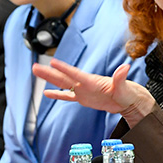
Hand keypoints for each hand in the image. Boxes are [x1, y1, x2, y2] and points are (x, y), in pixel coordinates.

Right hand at [33, 59, 155, 126]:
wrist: (127, 99)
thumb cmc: (127, 93)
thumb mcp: (124, 88)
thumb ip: (121, 77)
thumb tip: (125, 67)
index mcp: (92, 81)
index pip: (76, 74)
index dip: (64, 68)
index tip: (52, 62)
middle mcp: (84, 84)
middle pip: (64, 77)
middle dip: (49, 72)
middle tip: (35, 66)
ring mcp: (82, 90)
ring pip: (63, 84)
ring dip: (49, 79)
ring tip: (36, 72)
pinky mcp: (83, 98)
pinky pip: (67, 96)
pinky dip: (58, 95)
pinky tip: (47, 93)